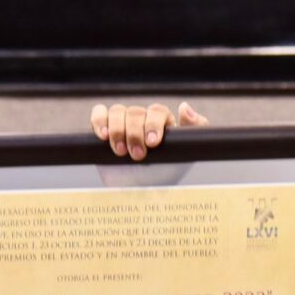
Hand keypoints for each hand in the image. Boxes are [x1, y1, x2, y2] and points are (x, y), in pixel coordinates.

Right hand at [90, 101, 209, 159]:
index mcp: (162, 120)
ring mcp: (123, 123)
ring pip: (117, 112)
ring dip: (118, 130)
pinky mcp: (105, 129)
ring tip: (120, 151)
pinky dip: (99, 120)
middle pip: (135, 112)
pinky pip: (99, 114)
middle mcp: (141, 118)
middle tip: (137, 155)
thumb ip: (195, 128)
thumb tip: (184, 107)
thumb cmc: (172, 166)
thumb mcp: (188, 149)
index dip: (153, 124)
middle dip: (135, 134)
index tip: (153, 143)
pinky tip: (103, 136)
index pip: (157, 111)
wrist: (150, 187)